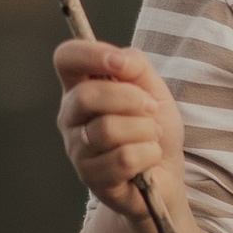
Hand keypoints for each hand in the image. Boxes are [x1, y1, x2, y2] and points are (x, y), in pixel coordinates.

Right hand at [55, 39, 185, 224]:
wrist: (167, 172)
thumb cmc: (153, 126)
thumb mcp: (152, 87)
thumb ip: (136, 65)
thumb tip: (119, 60)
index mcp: (80, 87)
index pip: (66, 59)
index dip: (91, 55)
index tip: (120, 65)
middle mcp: (71, 117)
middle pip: (86, 96)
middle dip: (129, 99)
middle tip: (150, 108)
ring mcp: (77, 149)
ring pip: (108, 130)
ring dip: (144, 130)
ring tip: (151, 136)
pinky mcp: (91, 177)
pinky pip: (123, 159)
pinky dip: (148, 155)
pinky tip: (148, 158)